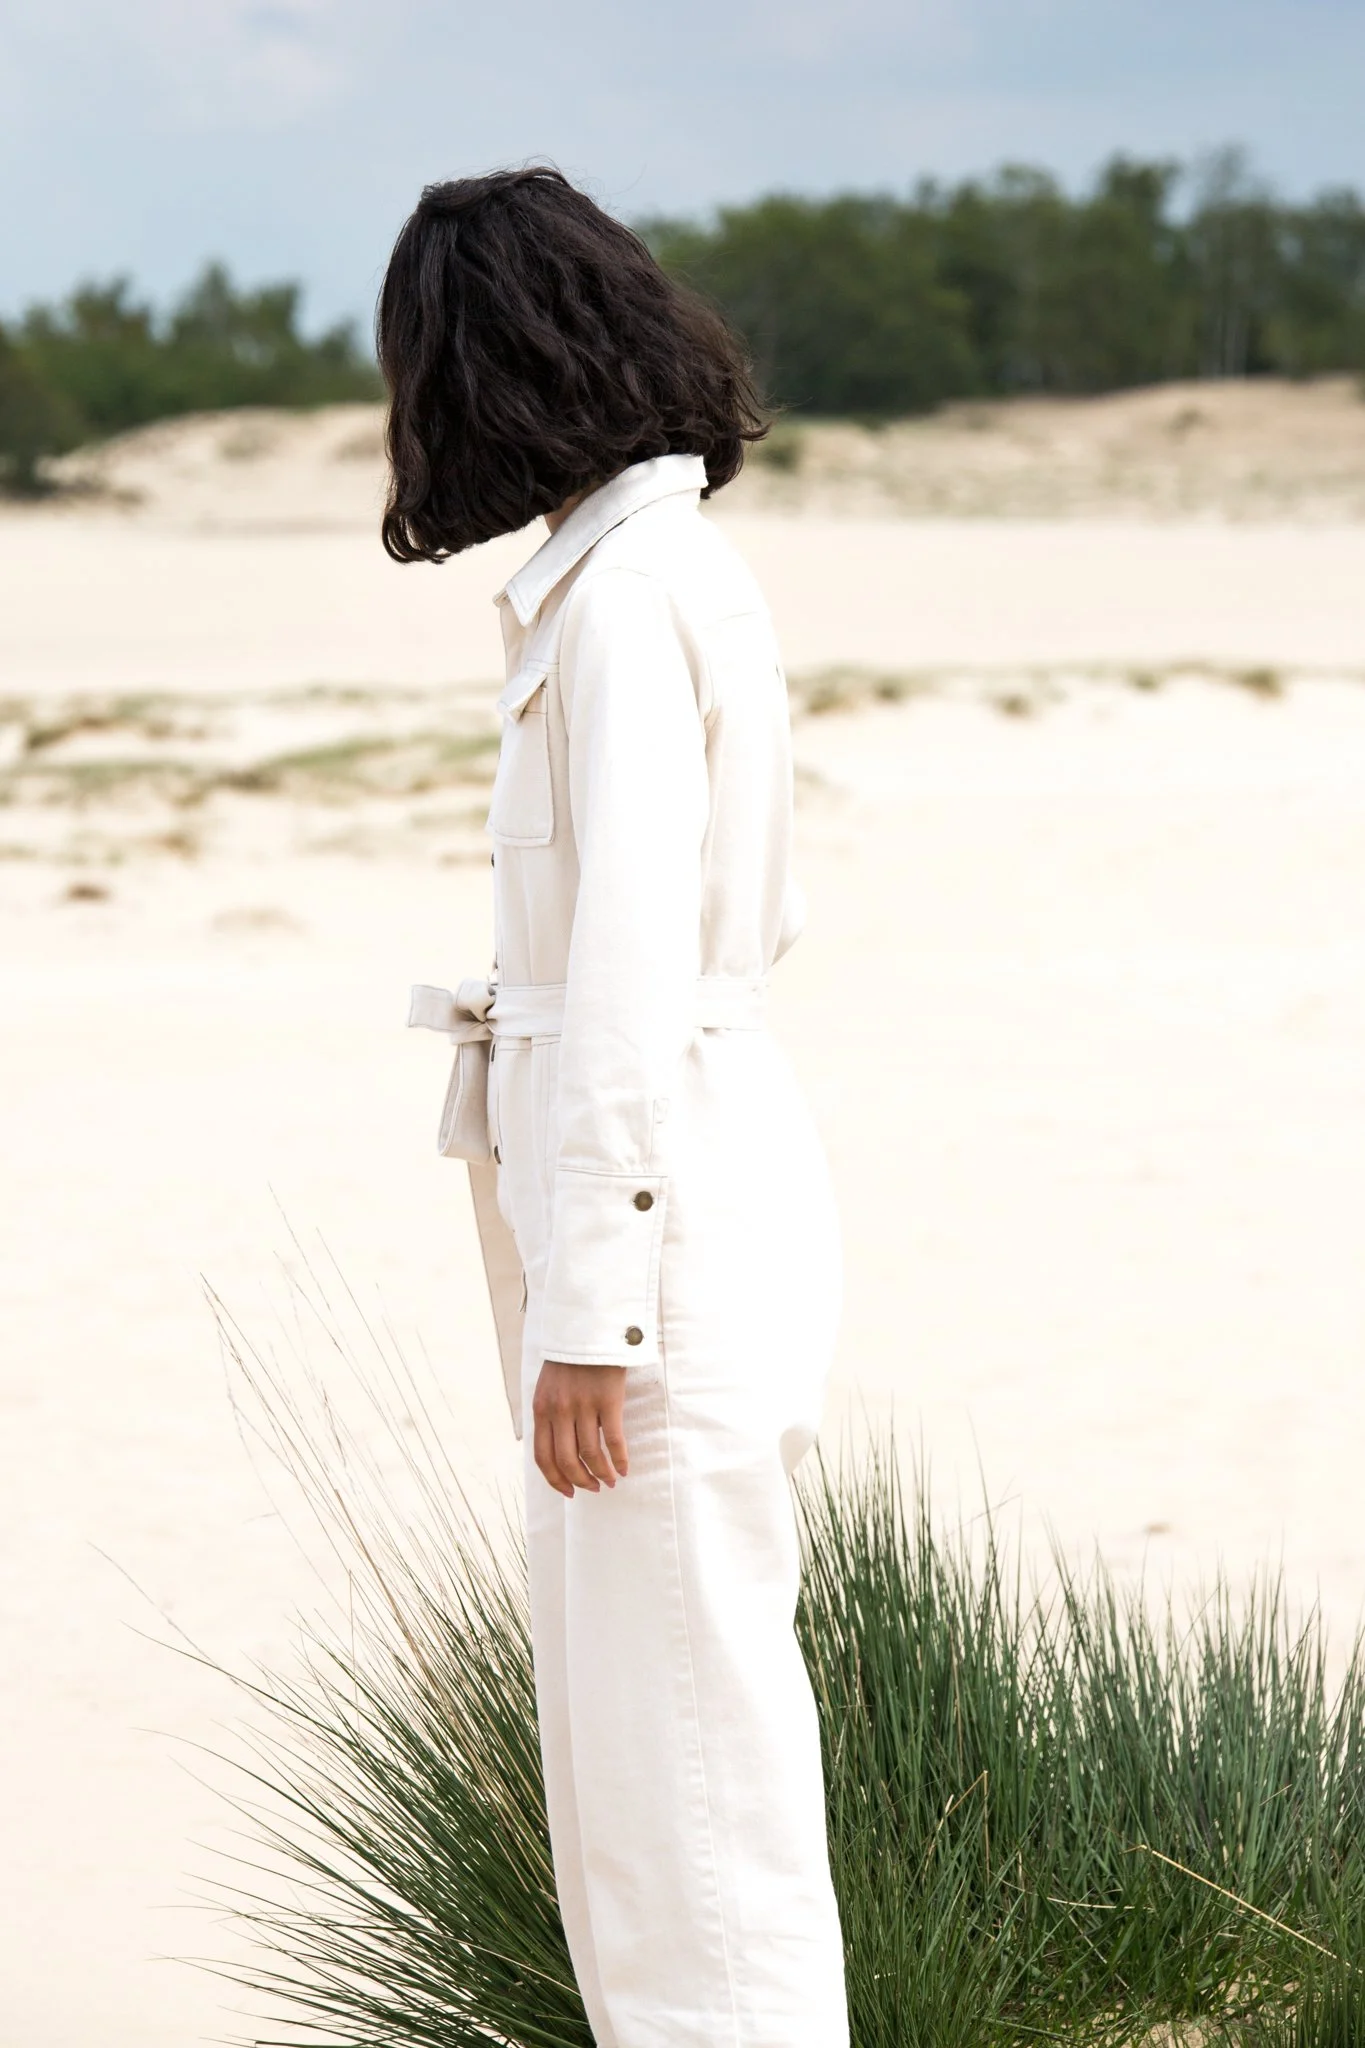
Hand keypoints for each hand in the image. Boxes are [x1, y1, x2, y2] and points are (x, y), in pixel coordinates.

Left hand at [532, 1360, 629, 1497]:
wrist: (591, 1330)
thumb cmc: (571, 1361)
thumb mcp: (548, 1387)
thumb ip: (549, 1414)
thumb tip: (558, 1448)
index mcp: (541, 1409)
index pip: (543, 1457)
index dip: (555, 1480)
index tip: (568, 1491)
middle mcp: (559, 1410)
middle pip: (567, 1460)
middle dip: (580, 1481)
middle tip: (593, 1488)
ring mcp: (583, 1405)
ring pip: (591, 1454)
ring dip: (602, 1474)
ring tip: (610, 1481)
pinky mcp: (608, 1400)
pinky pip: (614, 1440)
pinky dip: (619, 1459)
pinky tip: (624, 1468)